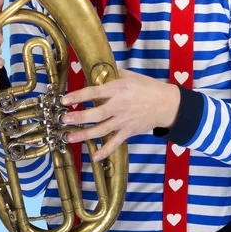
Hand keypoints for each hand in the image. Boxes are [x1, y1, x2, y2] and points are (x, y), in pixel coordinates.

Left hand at [60, 69, 180, 160]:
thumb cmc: (147, 87)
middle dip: (78, 117)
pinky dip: (105, 151)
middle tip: (64, 119)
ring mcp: (123, 120)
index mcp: (118, 89)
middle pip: (96, 113)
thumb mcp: (130, 76)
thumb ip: (112, 76)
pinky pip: (115, 143)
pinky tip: (94, 156)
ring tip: (69, 137)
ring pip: (101, 130)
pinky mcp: (129, 131)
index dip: (78, 96)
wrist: (166, 104)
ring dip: (84, 134)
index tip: (64, 99)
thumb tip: (97, 75)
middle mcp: (119, 106)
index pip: (94, 92)